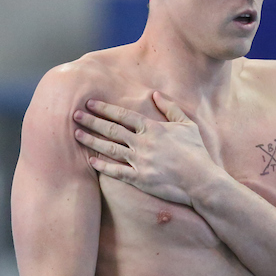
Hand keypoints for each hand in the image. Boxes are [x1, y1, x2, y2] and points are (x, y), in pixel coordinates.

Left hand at [73, 93, 216, 206]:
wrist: (201, 181)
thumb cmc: (196, 152)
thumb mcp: (187, 125)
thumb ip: (170, 108)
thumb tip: (155, 94)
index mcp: (153, 128)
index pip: (123, 115)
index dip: (105, 108)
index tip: (90, 103)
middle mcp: (143, 143)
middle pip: (111, 129)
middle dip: (92, 121)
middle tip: (74, 115)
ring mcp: (140, 161)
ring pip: (110, 148)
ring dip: (91, 140)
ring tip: (76, 134)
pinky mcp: (140, 178)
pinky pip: (116, 171)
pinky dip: (103, 166)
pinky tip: (91, 160)